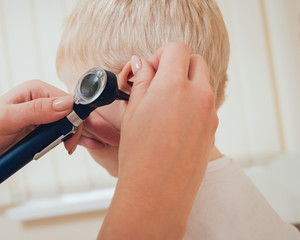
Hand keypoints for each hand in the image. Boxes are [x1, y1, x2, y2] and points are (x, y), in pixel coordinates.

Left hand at [0, 80, 75, 178]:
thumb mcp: (7, 119)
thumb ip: (37, 110)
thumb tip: (66, 104)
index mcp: (34, 90)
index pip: (67, 99)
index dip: (74, 117)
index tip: (71, 136)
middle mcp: (39, 101)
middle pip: (70, 113)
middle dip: (71, 130)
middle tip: (67, 147)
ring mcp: (40, 118)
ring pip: (66, 126)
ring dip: (65, 139)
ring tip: (59, 149)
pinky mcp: (38, 133)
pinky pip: (57, 137)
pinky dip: (59, 144)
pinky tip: (55, 149)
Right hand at [99, 42, 217, 238]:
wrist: (158, 190)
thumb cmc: (139, 153)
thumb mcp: (133, 111)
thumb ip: (141, 81)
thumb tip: (142, 64)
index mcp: (175, 86)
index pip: (176, 49)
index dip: (160, 55)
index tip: (150, 70)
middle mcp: (199, 95)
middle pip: (196, 61)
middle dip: (177, 65)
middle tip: (158, 84)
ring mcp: (210, 113)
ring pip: (203, 83)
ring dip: (186, 84)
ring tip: (164, 106)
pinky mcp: (213, 128)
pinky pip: (205, 104)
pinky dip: (192, 103)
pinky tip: (173, 123)